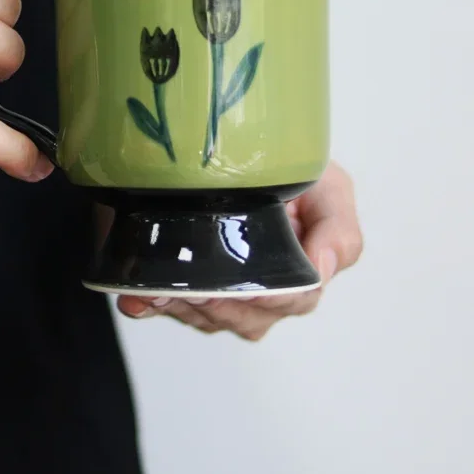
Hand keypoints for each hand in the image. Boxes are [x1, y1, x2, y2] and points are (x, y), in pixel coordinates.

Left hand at [117, 161, 361, 339]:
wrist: (246, 155)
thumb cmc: (296, 176)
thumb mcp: (331, 189)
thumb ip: (338, 229)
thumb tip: (322, 269)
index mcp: (303, 274)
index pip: (294, 300)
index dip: (269, 299)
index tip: (244, 287)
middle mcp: (266, 292)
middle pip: (245, 317)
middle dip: (217, 305)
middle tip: (195, 289)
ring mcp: (226, 292)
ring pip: (208, 318)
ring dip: (182, 307)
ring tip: (159, 290)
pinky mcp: (188, 285)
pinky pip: (171, 306)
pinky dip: (150, 305)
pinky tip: (135, 300)